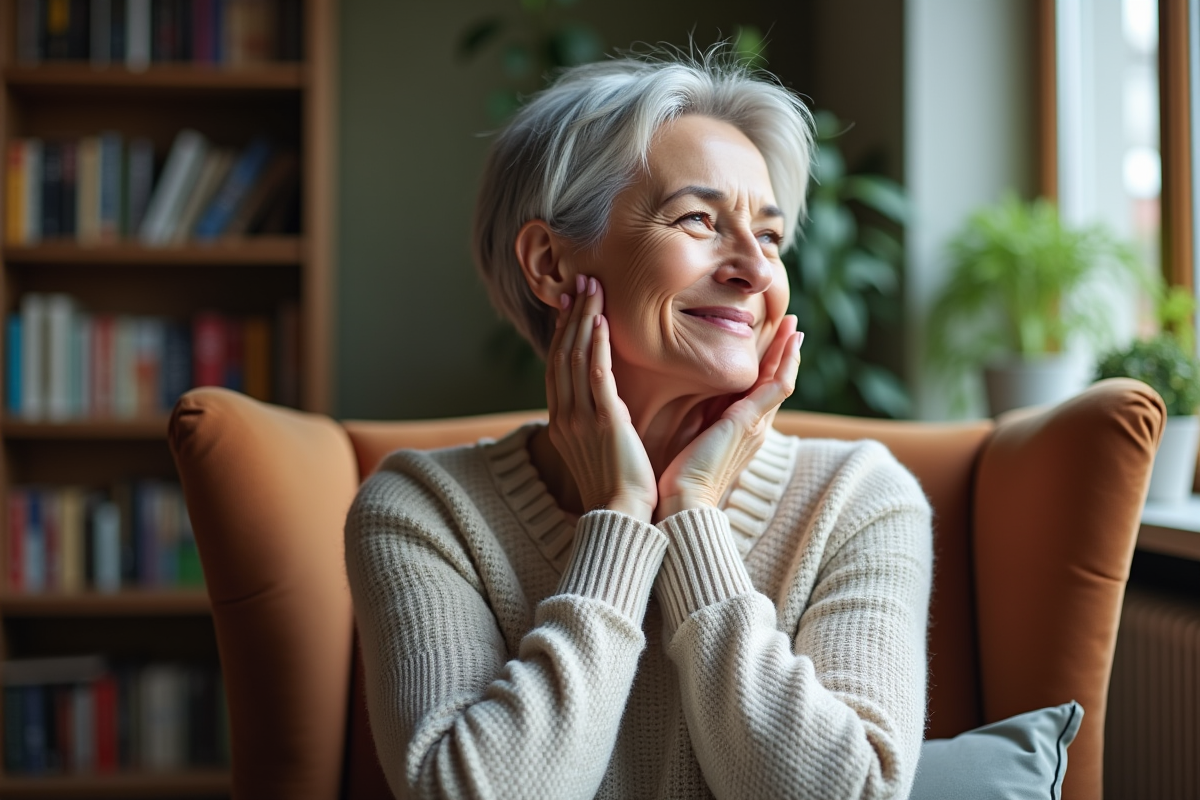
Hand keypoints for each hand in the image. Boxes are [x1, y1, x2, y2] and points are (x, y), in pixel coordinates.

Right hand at [545, 275, 657, 522]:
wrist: (621, 518)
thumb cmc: (618, 491)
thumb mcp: (597, 454)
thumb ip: (596, 427)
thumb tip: (604, 413)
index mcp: (561, 423)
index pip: (557, 367)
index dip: (562, 333)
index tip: (570, 306)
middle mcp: (565, 416)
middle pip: (562, 354)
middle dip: (571, 315)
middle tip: (580, 283)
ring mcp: (581, 418)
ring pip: (576, 357)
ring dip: (584, 318)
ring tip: (592, 288)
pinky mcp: (604, 421)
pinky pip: (596, 374)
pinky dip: (596, 345)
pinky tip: (601, 320)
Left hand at [655, 315, 801, 520]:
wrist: (681, 501)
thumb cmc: (676, 480)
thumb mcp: (688, 442)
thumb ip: (695, 424)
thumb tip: (684, 408)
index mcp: (741, 434)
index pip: (759, 394)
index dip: (766, 367)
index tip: (769, 343)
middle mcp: (755, 430)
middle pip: (775, 384)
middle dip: (783, 354)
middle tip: (791, 325)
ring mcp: (756, 426)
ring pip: (781, 380)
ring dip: (789, 351)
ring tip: (794, 325)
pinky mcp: (751, 422)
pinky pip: (779, 386)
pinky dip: (787, 362)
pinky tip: (791, 341)